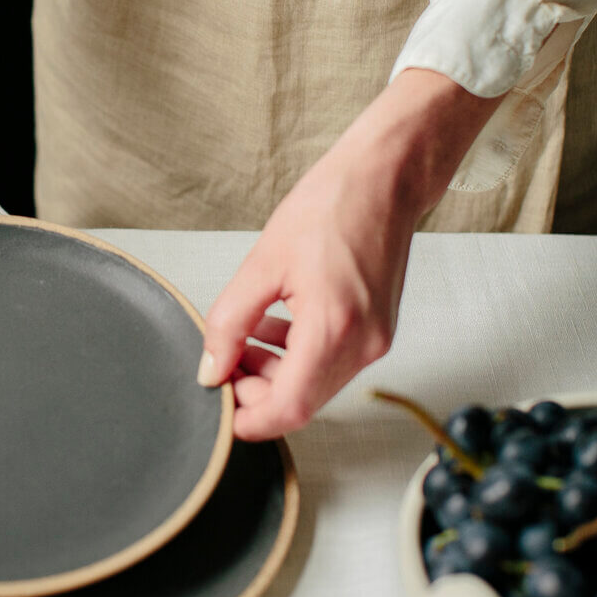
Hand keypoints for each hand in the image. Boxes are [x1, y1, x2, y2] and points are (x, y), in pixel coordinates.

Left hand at [196, 70, 504, 439]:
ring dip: (275, 372)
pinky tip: (272, 325)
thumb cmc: (332, 205)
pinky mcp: (378, 329)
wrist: (385, 179)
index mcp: (334, 329)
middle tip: (223, 362)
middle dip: (256, 391)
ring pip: (315, 384)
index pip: (289, 409)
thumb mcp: (263, 262)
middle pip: (302, 401)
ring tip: (243, 338)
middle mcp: (363, 345)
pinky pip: (332, 361)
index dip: (249, 417)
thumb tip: (211, 368)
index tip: (219, 406)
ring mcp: (376, 340)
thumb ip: (231, 321)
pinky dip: (298, 355)